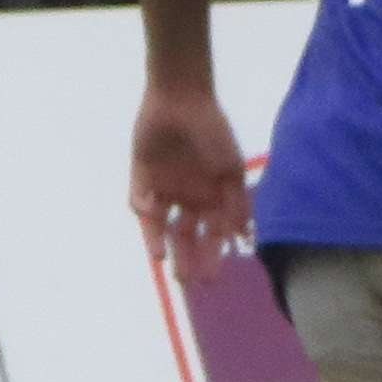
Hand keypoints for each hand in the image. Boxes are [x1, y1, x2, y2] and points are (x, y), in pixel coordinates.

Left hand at [128, 84, 254, 277]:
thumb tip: (242, 238)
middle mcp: (188, 198)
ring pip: (160, 227)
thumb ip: (236, 204)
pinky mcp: (141, 178)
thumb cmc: (213, 132)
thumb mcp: (231, 170)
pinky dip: (143, 210)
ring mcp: (164, 189)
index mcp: (212, 198)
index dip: (212, 258)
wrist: (182, 99)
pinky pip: (139, 202)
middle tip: (188, 282)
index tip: (212, 279)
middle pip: (185, 238)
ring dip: (161, 244)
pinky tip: (151, 212)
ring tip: (164, 261)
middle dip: (187, 260)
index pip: (212, 237)